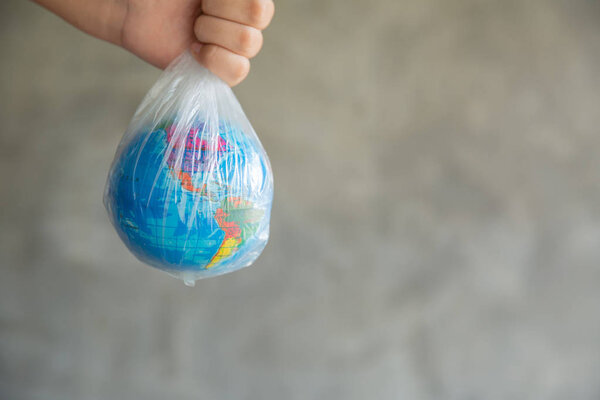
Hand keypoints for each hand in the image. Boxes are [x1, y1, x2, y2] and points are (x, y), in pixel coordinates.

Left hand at [121, 0, 273, 85]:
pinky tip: (195, 50)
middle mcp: (247, 20)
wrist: (137, 10)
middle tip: (198, 11)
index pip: (259, 2)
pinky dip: (212, 59)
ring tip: (194, 30)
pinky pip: (238, 70)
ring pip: (248, 43)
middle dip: (217, 12)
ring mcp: (238, 47)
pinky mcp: (224, 71)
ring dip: (211, 33)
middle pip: (258, 17)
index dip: (228, 1)